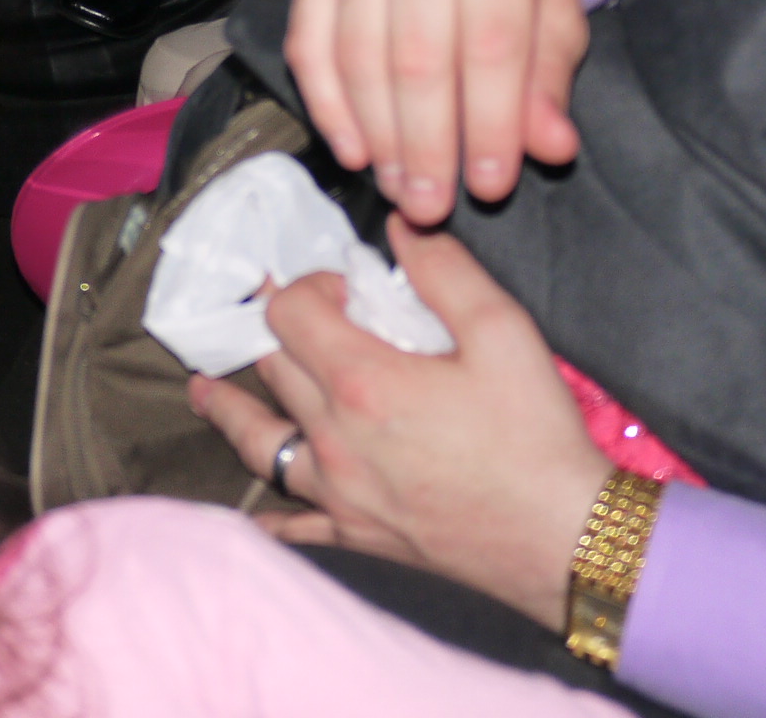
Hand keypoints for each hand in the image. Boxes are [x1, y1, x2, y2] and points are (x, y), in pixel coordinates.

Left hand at [190, 218, 611, 626]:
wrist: (563, 539)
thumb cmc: (536, 435)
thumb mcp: (503, 331)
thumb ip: (445, 270)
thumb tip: (402, 228)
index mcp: (364, 381)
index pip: (291, 313)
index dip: (310, 285)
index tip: (346, 287)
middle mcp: (336, 438)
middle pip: (276, 368)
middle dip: (283, 333)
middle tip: (297, 318)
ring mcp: (339, 493)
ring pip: (262, 442)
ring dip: (230, 410)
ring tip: (202, 392)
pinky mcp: (357, 534)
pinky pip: (292, 527)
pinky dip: (265, 514)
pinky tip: (249, 513)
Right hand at [283, 0, 587, 222]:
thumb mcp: (556, 14)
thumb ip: (549, 79)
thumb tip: (550, 146)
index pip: (491, 44)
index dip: (490, 124)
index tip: (489, 185)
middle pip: (419, 55)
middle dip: (426, 144)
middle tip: (432, 204)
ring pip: (361, 55)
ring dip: (379, 137)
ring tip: (400, 188)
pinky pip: (311, 43)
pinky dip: (329, 107)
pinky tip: (356, 151)